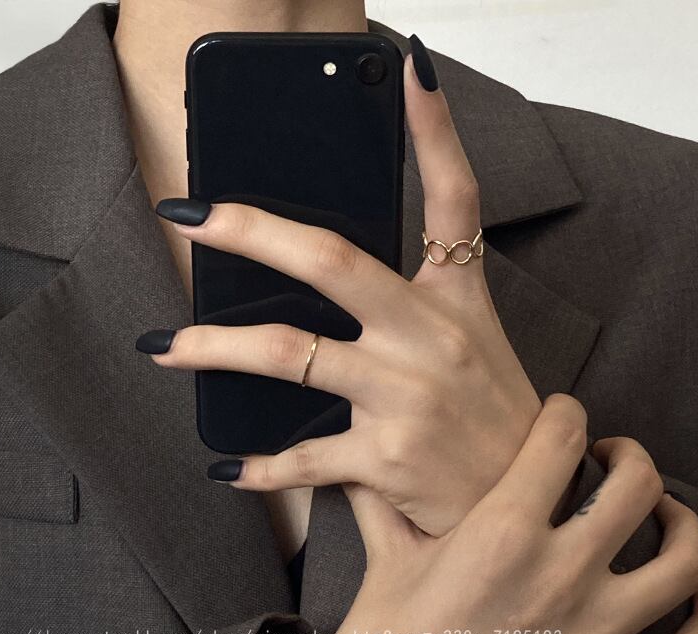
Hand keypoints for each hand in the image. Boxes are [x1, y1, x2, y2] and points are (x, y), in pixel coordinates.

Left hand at [144, 51, 539, 535]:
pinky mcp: (388, 458)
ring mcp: (407, 396)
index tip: (409, 71)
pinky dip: (259, 467)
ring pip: (290, 354)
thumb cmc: (493, 417)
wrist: (533, 498)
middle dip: (252, 231)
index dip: (437, 132)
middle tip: (191, 213)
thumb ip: (408, 309)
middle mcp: (431, 339)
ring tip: (164, 349)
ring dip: (213, 349)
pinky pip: (304, 457)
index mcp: (456, 302)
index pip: (455, 200)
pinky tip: (227, 466)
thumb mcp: (470, 344)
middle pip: (333, 260)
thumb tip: (324, 281)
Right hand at [258, 395, 697, 633]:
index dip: (568, 413)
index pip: (561, 440)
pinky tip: (695, 592)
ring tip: (666, 515)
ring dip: (682, 526)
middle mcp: (557, 577)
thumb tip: (370, 458)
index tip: (564, 414)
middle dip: (629, 457)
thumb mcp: (386, 556)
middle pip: (636, 486)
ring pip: (683, 562)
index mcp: (501, 533)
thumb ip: (385, 494)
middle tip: (614, 459)